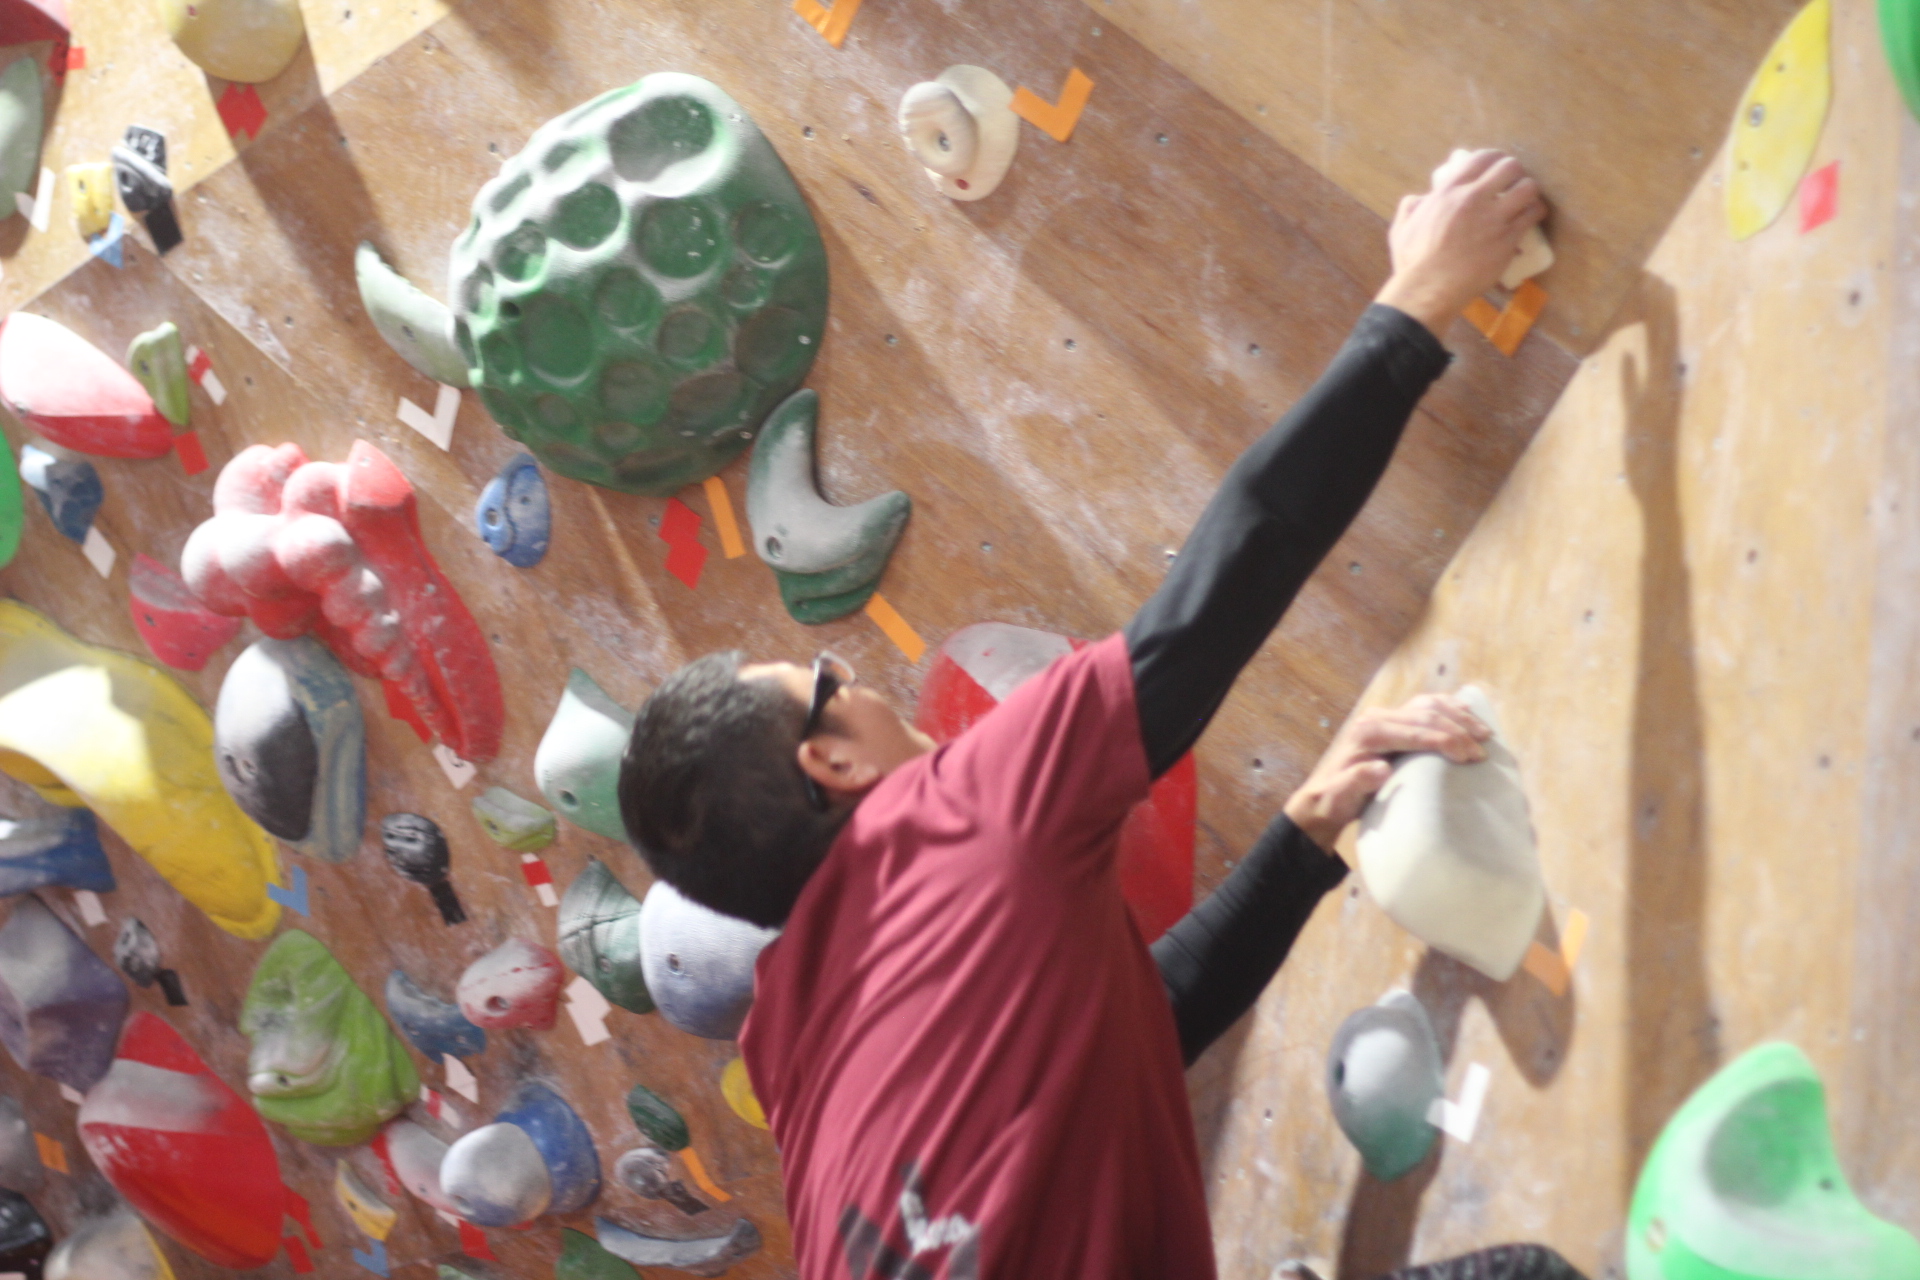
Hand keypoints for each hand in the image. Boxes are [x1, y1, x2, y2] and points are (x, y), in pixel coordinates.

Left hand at [1283, 693, 1491, 850]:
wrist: (1326, 795)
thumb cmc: (1336, 800)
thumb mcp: (1340, 797)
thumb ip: (1357, 782)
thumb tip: (1382, 769)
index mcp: (1367, 733)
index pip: (1414, 730)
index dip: (1444, 740)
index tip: (1468, 757)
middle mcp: (1376, 718)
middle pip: (1425, 715)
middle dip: (1458, 731)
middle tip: (1482, 752)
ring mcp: (1386, 715)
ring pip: (1428, 705)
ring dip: (1459, 716)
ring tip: (1484, 734)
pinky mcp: (1394, 720)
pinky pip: (1426, 705)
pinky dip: (1449, 706)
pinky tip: (1468, 711)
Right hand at [1374, 149, 1546, 337]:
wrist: (1428, 290)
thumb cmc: (1413, 263)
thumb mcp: (1402, 228)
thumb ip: (1411, 207)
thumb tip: (1421, 198)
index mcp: (1448, 192)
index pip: (1482, 158)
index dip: (1494, 159)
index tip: (1496, 168)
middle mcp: (1474, 199)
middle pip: (1510, 166)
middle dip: (1514, 172)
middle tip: (1513, 183)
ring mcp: (1494, 219)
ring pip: (1528, 187)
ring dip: (1529, 191)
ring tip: (1525, 200)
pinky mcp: (1508, 239)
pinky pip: (1533, 214)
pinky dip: (1535, 212)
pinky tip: (1530, 217)